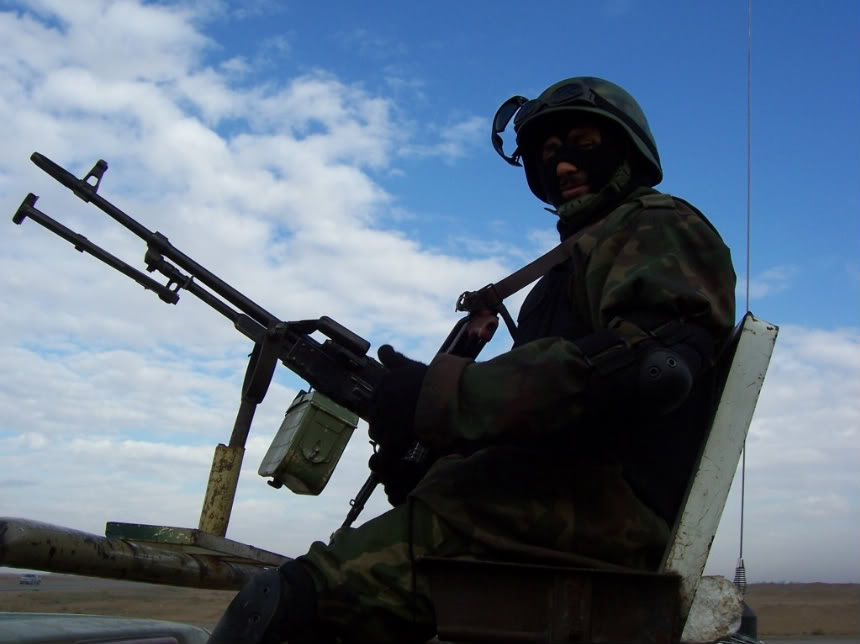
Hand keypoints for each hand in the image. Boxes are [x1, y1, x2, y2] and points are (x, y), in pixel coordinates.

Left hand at [367, 345, 427, 503]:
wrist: (453, 394)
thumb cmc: (435, 379)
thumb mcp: (411, 366)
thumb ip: (393, 359)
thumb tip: (382, 349)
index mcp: (385, 382)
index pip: (376, 401)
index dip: (386, 410)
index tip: (399, 414)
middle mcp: (383, 398)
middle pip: (375, 418)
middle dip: (385, 425)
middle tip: (402, 429)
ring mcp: (388, 417)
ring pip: (379, 434)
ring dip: (388, 438)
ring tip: (404, 440)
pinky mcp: (397, 435)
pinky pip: (388, 450)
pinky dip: (394, 453)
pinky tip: (403, 452)